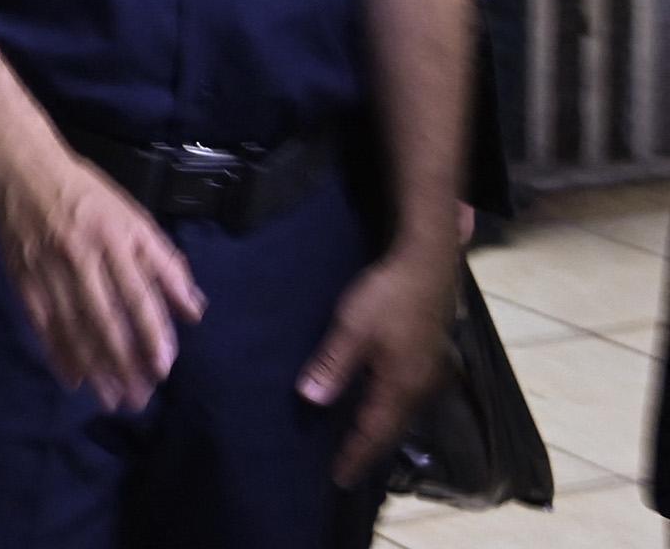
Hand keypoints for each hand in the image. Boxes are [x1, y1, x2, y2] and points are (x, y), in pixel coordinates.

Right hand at [0, 153, 204, 411]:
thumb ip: (166, 264)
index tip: (163, 368)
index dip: (151, 333)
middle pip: (105, 319)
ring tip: (111, 398)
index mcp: (115, 240)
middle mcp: (82, 257)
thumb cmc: (88, 195)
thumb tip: (193, 310)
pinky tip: (72, 377)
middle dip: (124, 362)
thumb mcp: (135, 219)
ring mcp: (48, 269)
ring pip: (74, 327)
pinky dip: (57, 351)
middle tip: (139, 398)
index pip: (137, 295)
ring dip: (94, 366)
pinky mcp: (23, 278)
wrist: (22, 170)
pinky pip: (42, 322)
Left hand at [303, 244, 457, 484]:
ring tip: (358, 443)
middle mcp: (421, 388)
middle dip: (369, 450)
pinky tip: (376, 406)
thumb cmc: (387, 295)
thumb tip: (311, 400)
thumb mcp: (351, 328)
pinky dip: (390, 411)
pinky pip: (408, 398)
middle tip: (346, 467)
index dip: (355, 455)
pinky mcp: (431, 359)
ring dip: (380, 430)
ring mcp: (430, 374)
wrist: (428, 264)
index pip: (374, 433)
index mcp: (401, 386)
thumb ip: (333, 365)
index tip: (338, 478)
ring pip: (402, 414)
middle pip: (392, 429)